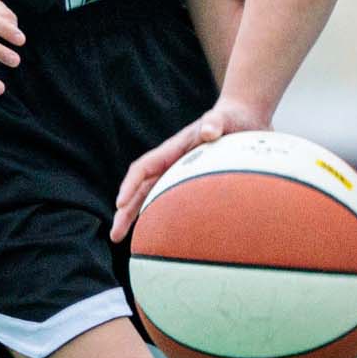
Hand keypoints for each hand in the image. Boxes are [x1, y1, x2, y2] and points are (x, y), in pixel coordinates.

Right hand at [110, 96, 270, 240]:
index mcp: (173, 149)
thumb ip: (215, 123)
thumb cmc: (231, 118)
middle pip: (140, 189)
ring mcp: (177, 173)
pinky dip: (160, 216)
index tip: (120, 204)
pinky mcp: (189, 182)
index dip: (130, 186)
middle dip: (124, 211)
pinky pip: (169, 201)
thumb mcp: (224, 118)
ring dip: (135, 216)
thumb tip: (208, 131)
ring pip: (150, 197)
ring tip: (122, 240)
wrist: (242, 119)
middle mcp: (170, 163)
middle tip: (114, 235)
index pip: (144, 168)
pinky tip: (160, 235)